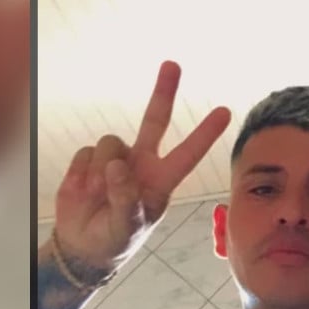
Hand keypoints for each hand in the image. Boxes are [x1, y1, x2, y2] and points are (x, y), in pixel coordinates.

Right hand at [53, 61, 231, 270]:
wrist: (83, 244)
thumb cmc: (115, 238)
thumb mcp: (127, 227)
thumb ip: (125, 199)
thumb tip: (117, 167)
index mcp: (160, 179)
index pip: (188, 153)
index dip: (205, 133)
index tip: (226, 112)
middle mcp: (141, 162)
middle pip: (155, 120)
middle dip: (163, 92)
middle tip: (173, 64)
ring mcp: (115, 158)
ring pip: (110, 142)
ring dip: (101, 169)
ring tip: (97, 195)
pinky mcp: (89, 158)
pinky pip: (86, 151)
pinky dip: (82, 172)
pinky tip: (84, 189)